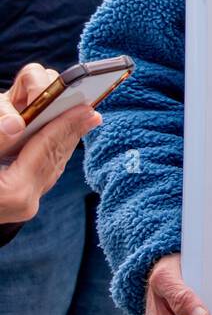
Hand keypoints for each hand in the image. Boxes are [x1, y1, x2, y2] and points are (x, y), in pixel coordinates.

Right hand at [0, 63, 100, 223]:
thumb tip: (16, 122)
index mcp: (14, 191)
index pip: (46, 148)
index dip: (66, 124)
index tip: (86, 107)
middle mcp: (25, 202)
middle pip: (56, 156)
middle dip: (73, 130)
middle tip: (92, 111)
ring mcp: (25, 207)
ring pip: (54, 165)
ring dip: (68, 140)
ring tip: (84, 120)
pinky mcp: (22, 205)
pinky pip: (45, 173)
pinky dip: (54, 152)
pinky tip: (63, 138)